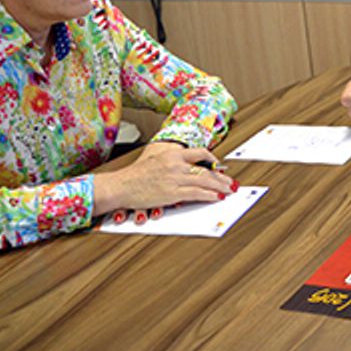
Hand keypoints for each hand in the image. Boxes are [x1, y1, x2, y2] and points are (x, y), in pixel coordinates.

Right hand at [94, 141, 235, 217]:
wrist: (120, 185)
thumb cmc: (135, 175)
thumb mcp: (155, 159)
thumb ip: (172, 161)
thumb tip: (188, 167)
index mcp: (172, 153)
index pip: (199, 153)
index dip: (212, 160)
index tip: (219, 166)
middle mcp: (176, 163)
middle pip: (206, 169)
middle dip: (221, 177)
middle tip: (231, 182)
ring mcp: (175, 178)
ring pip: (205, 181)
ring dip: (220, 186)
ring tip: (228, 190)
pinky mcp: (173, 193)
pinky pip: (197, 193)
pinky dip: (210, 195)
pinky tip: (217, 197)